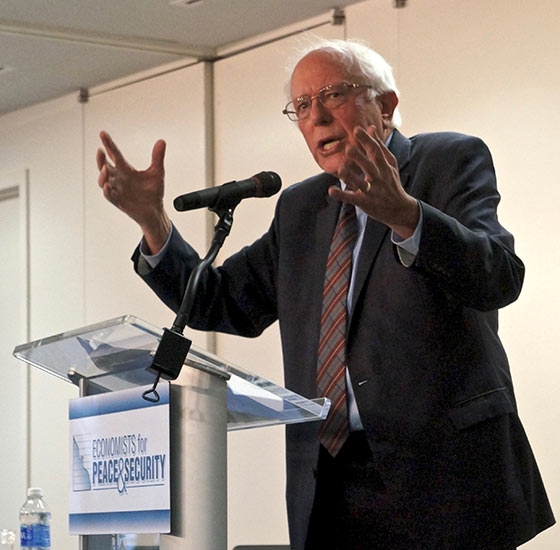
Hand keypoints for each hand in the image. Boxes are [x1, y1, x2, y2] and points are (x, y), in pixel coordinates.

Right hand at [96, 131, 170, 253]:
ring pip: (104, 181)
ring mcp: (118, 190)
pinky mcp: (120, 202)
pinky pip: (110, 196)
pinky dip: (107, 191)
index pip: (115, 154)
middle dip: (101, 159)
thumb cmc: (153, 192)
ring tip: (105, 168)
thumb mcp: (157, 172)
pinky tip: (107, 185)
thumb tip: (161, 141)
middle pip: (105, 166)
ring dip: (103, 175)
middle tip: (100, 151)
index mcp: (126, 169)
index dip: (108, 144)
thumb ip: (157, 157)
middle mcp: (119, 179)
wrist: (156, 210)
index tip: (103, 133)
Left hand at [329, 125, 418, 238]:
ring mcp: (372, 191)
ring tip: (340, 169)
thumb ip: (380, 146)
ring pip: (361, 184)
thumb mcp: (390, 165)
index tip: (356, 129)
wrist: (399, 209)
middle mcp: (379, 178)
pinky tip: (331, 190)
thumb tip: (372, 127)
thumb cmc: (391, 183)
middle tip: (348, 147)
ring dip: (350, 176)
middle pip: (369, 167)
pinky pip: (352, 198)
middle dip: (359, 157)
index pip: (376, 151)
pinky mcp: (364, 203)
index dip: (367, 140)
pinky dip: (341, 195)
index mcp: (384, 167)